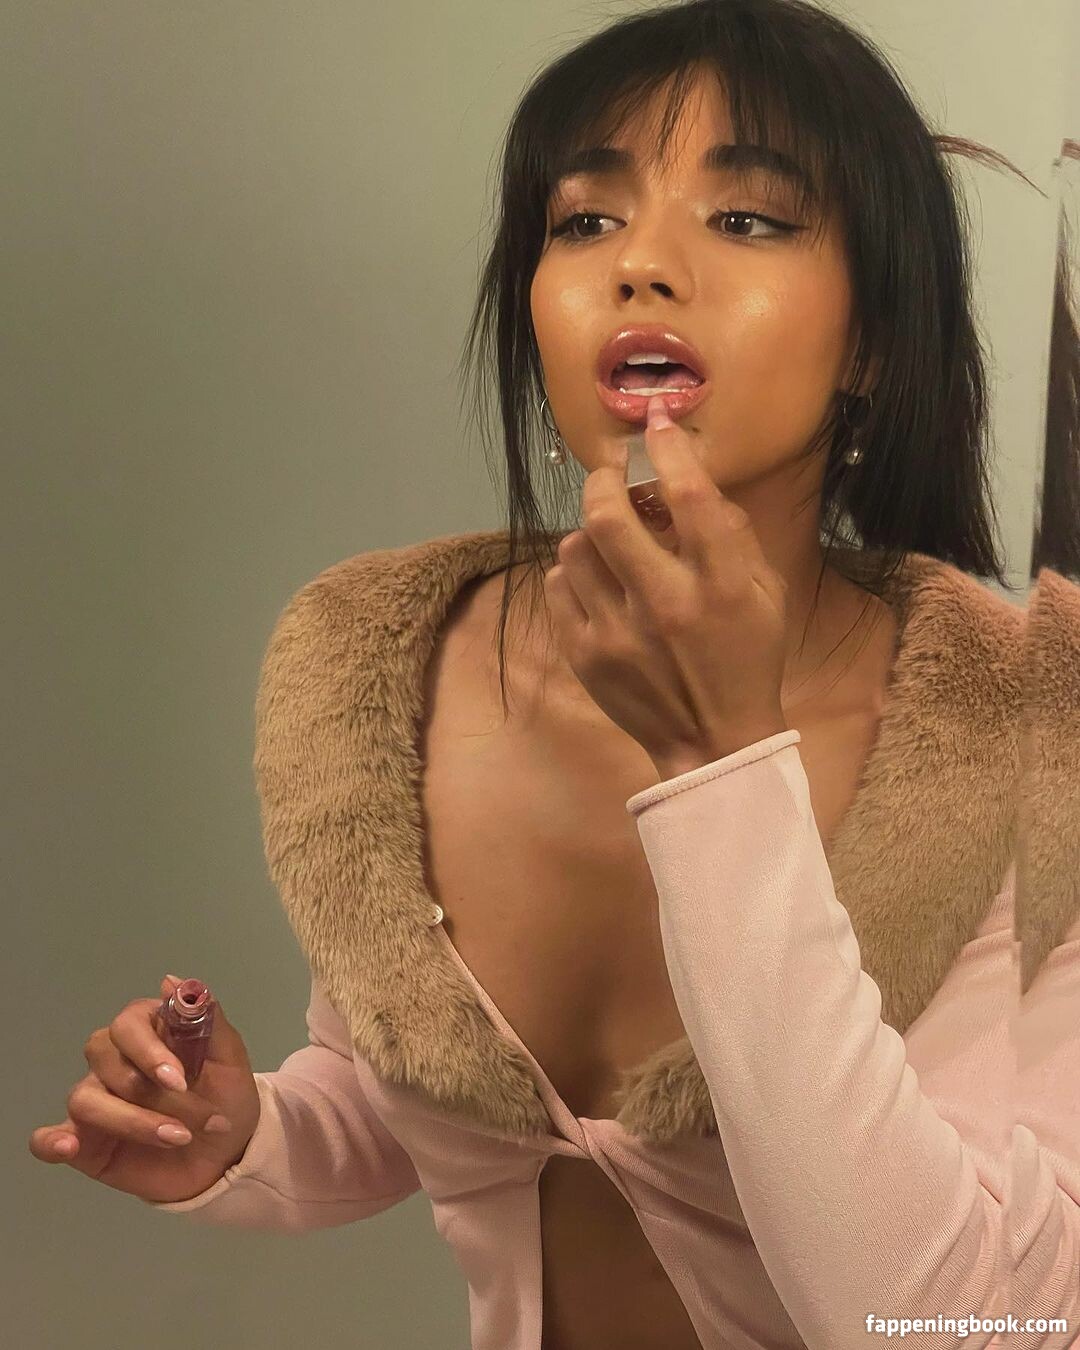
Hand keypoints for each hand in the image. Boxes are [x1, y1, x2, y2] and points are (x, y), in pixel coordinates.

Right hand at [28, 974, 261, 1203]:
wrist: (226, 1154)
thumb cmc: (226, 1097)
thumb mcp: (229, 1057)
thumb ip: (206, 1018)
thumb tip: (172, 982)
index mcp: (147, 1031)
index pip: (128, 1023)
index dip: (149, 1051)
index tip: (180, 1080)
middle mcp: (113, 1059)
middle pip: (103, 1057)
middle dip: (149, 1092)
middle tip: (190, 1117)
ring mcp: (96, 1100)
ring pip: (85, 1098)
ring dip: (132, 1121)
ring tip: (177, 1138)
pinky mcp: (83, 1142)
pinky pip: (47, 1138)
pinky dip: (50, 1141)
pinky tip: (69, 1147)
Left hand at [543, 395, 789, 776]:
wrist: (715, 742)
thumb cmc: (748, 660)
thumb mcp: (767, 595)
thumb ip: (732, 536)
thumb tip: (690, 483)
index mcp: (721, 585)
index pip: (688, 496)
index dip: (667, 447)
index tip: (655, 422)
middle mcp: (665, 604)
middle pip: (608, 516)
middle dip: (604, 483)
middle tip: (611, 479)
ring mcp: (618, 633)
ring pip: (575, 548)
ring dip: (590, 533)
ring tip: (609, 544)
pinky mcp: (585, 656)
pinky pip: (558, 586)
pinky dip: (572, 574)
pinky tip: (596, 584)